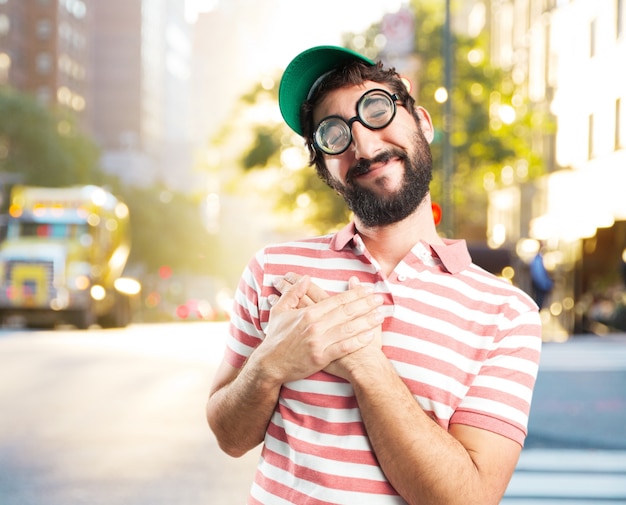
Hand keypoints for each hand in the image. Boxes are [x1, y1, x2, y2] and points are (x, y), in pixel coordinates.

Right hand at [260, 274, 383, 383]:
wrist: (269, 364)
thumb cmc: (275, 337)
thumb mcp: (279, 311)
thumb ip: (293, 293)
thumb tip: (306, 278)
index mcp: (308, 313)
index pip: (336, 300)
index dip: (354, 294)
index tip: (368, 290)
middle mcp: (315, 325)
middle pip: (346, 312)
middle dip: (366, 304)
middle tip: (380, 299)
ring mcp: (319, 341)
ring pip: (348, 328)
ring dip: (367, 321)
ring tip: (381, 315)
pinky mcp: (320, 357)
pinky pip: (344, 347)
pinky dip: (358, 341)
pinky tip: (371, 336)